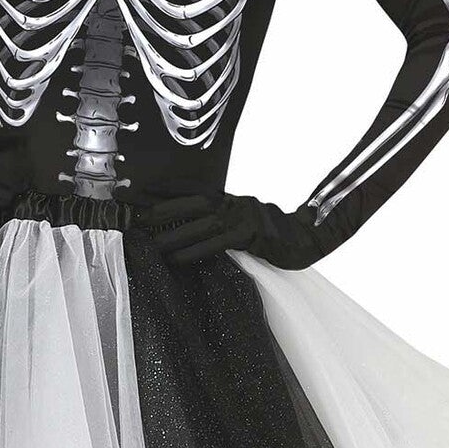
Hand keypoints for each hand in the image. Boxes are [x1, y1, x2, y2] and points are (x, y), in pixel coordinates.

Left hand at [124, 186, 321, 267]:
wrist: (310, 239)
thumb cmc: (278, 236)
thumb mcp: (249, 222)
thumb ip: (227, 220)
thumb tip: (198, 227)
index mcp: (234, 199)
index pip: (197, 189)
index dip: (170, 188)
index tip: (143, 190)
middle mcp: (237, 204)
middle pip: (195, 202)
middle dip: (165, 208)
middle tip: (138, 216)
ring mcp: (245, 218)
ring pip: (202, 224)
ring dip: (175, 233)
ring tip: (151, 244)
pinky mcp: (253, 236)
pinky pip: (218, 244)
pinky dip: (195, 251)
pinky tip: (177, 259)